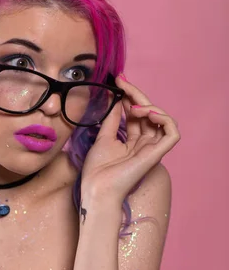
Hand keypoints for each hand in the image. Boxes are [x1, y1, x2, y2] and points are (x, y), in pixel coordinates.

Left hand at [80, 74, 180, 203]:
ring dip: (150, 107)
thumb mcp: (104, 137)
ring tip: (134, 107)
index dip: (130, 96)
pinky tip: (148, 114)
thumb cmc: (98, 170)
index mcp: (132, 141)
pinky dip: (165, 119)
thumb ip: (113, 118)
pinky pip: (172, 133)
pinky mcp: (157, 154)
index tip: (119, 82)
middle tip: (123, 82)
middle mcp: (144, 144)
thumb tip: (117, 98)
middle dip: (137, 94)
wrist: (97, 188)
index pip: (136, 113)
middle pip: (149, 113)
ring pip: (163, 120)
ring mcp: (152, 149)